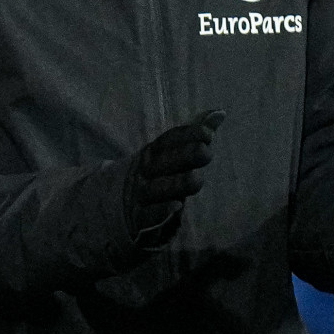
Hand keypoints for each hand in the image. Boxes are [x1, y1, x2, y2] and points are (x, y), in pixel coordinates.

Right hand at [124, 110, 223, 250]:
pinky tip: (176, 207)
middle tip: (206, 153)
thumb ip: (194, 136)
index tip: (208, 133)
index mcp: (152, 154)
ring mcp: (140, 196)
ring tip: (196, 179)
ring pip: (157, 189)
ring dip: (176, 183)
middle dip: (184, 156)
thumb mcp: (169, 155)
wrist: (113, 208)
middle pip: (162, 162)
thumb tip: (220, 112)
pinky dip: (160, 212)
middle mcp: (144, 173)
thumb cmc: (154, 178)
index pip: (168, 140)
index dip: (186, 135)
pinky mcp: (138, 220)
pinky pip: (148, 216)